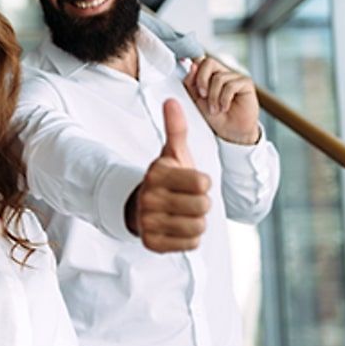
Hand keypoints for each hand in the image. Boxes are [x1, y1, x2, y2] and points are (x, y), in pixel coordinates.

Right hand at [132, 99, 210, 251]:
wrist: (141, 206)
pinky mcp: (151, 243)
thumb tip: (171, 100)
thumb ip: (175, 128)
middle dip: (201, 204)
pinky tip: (179, 228)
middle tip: (189, 200)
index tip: (192, 182)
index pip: (202, 182)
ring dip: (197, 222)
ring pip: (197, 227)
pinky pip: (189, 245)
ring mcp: (148, 222)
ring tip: (185, 215)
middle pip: (202, 207)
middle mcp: (149, 198)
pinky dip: (190, 239)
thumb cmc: (167, 178)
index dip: (203, 183)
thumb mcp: (172, 153)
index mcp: (156, 174)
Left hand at [183, 56, 260, 144]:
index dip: (194, 71)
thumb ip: (192, 84)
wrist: (230, 131)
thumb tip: (192, 67)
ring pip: (218, 78)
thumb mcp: (197, 100)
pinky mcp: (246, 83)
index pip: (200, 62)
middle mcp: (222, 73)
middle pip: (209, 62)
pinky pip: (231, 86)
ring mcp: (235, 77)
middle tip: (202, 96)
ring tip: (215, 109)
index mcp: (209, 75)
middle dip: (201, 80)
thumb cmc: (215, 116)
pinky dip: (224, 99)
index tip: (192, 85)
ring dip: (213, 97)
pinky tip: (225, 108)